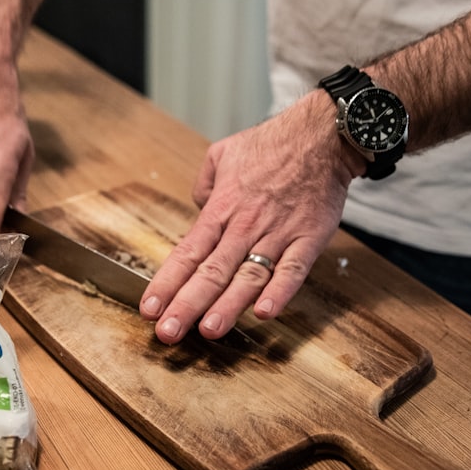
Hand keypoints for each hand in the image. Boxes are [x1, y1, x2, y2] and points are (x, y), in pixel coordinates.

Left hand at [139, 90, 366, 343]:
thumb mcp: (221, 154)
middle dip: (187, 306)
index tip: (149, 309)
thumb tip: (199, 209)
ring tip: (210, 331)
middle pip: (211, 272)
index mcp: (221, 209)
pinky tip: (264, 313)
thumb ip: (204, 186)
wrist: (320, 135)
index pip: (187, 253)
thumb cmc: (271, 144)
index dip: (167, 283)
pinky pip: (293, 270)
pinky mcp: (308, 239)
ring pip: (248, 277)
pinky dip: (280, 292)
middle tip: (168, 334)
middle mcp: (244, 227)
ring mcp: (277, 235)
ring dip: (228, 306)